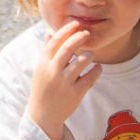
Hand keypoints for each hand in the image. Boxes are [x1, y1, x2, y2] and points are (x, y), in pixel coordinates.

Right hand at [26, 20, 102, 139]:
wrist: (44, 116)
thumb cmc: (43, 89)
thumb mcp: (41, 70)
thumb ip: (47, 53)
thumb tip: (50, 34)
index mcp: (43, 64)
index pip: (55, 41)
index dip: (66, 30)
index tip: (76, 24)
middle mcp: (53, 72)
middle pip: (68, 48)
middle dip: (80, 37)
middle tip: (87, 33)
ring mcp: (65, 83)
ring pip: (82, 60)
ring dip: (89, 55)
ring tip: (90, 56)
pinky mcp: (76, 93)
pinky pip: (91, 76)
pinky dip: (97, 70)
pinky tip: (97, 68)